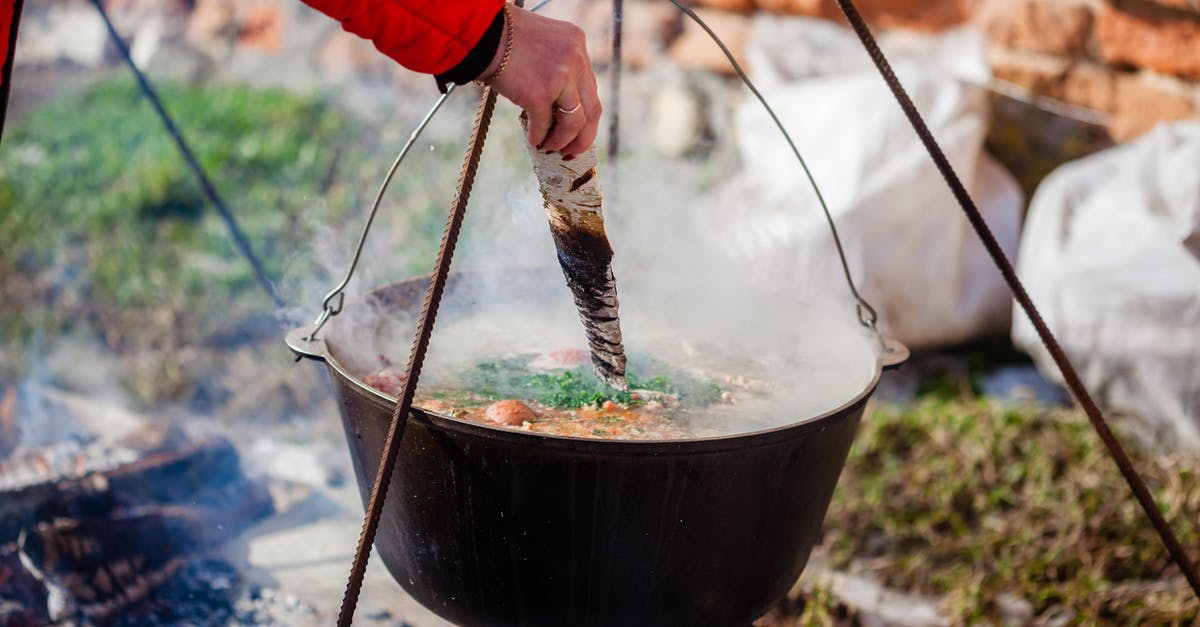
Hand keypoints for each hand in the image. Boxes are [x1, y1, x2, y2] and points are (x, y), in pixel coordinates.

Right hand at [484, 6, 600, 156]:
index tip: (578, 129)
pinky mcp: (539, 94)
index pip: (590, 88)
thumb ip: (560, 65)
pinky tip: (532, 141)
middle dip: (583, 136)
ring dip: (561, 140)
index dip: (585, 113)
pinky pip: (543, 125)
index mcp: (577, 44)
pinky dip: (538, 136)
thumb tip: (561, 104)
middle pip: (591, 109)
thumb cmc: (505, 37)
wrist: (481, 33)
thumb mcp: (545, 42)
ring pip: (573, 122)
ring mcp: (560, 77)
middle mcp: (575, 59)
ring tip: (550, 147)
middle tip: (572, 150)